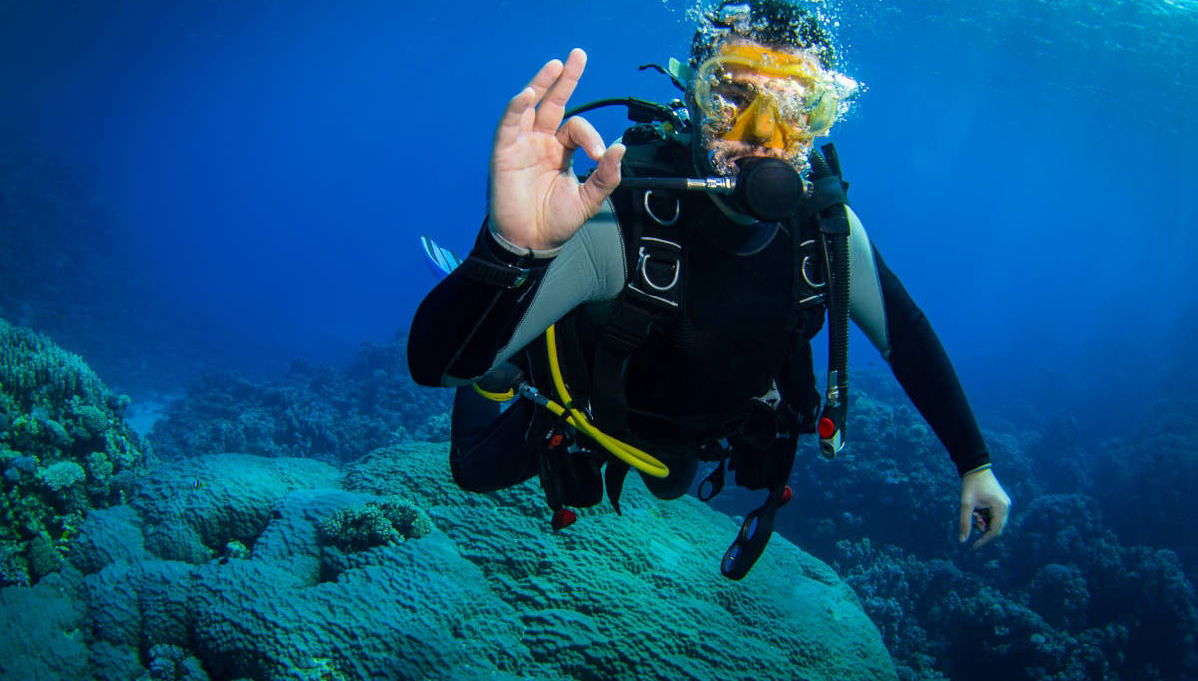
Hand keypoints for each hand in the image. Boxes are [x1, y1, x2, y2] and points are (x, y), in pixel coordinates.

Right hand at [489, 48, 625, 251]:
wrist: (531, 243)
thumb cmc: (556, 222)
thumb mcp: (589, 198)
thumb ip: (607, 175)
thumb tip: (621, 148)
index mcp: (561, 151)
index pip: (577, 128)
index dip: (590, 136)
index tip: (598, 156)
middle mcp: (541, 142)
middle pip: (553, 102)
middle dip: (565, 79)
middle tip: (578, 55)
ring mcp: (522, 145)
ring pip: (531, 107)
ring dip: (541, 85)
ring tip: (555, 66)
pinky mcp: (504, 152)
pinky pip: (509, 125)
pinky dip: (516, 108)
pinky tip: (527, 93)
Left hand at [958, 468, 1010, 548]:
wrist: (975, 468)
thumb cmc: (971, 484)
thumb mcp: (966, 504)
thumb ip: (965, 522)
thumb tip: (962, 540)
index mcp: (1001, 507)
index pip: (995, 530)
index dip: (984, 540)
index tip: (974, 546)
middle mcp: (1006, 506)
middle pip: (996, 527)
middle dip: (983, 528)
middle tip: (974, 520)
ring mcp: (1004, 504)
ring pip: (994, 522)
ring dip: (983, 522)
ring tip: (974, 513)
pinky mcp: (1000, 502)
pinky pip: (994, 515)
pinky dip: (985, 517)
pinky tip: (977, 510)